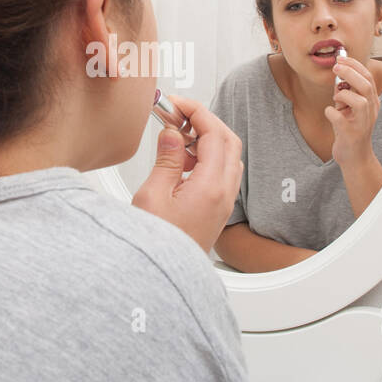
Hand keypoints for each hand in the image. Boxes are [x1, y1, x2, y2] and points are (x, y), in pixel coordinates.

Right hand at [131, 92, 242, 252]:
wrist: (160, 278)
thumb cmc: (156, 245)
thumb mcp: (153, 196)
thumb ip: (166, 160)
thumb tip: (173, 134)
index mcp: (211, 187)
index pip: (214, 134)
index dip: (197, 111)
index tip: (177, 103)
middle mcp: (224, 194)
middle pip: (228, 141)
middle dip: (205, 121)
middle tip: (178, 114)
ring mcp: (223, 203)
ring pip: (228, 157)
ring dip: (207, 139)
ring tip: (176, 137)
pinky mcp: (216, 210)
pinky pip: (221, 173)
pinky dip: (206, 157)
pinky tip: (181, 161)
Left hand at [325, 54, 377, 168]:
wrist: (355, 157)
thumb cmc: (350, 129)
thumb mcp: (350, 108)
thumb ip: (346, 92)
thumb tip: (337, 73)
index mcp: (372, 102)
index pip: (368, 77)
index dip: (355, 65)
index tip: (341, 58)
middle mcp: (371, 111)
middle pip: (366, 85)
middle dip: (350, 73)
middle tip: (335, 67)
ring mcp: (363, 124)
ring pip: (360, 101)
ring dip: (344, 94)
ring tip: (335, 96)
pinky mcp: (352, 135)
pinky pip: (339, 119)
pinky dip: (331, 112)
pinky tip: (329, 112)